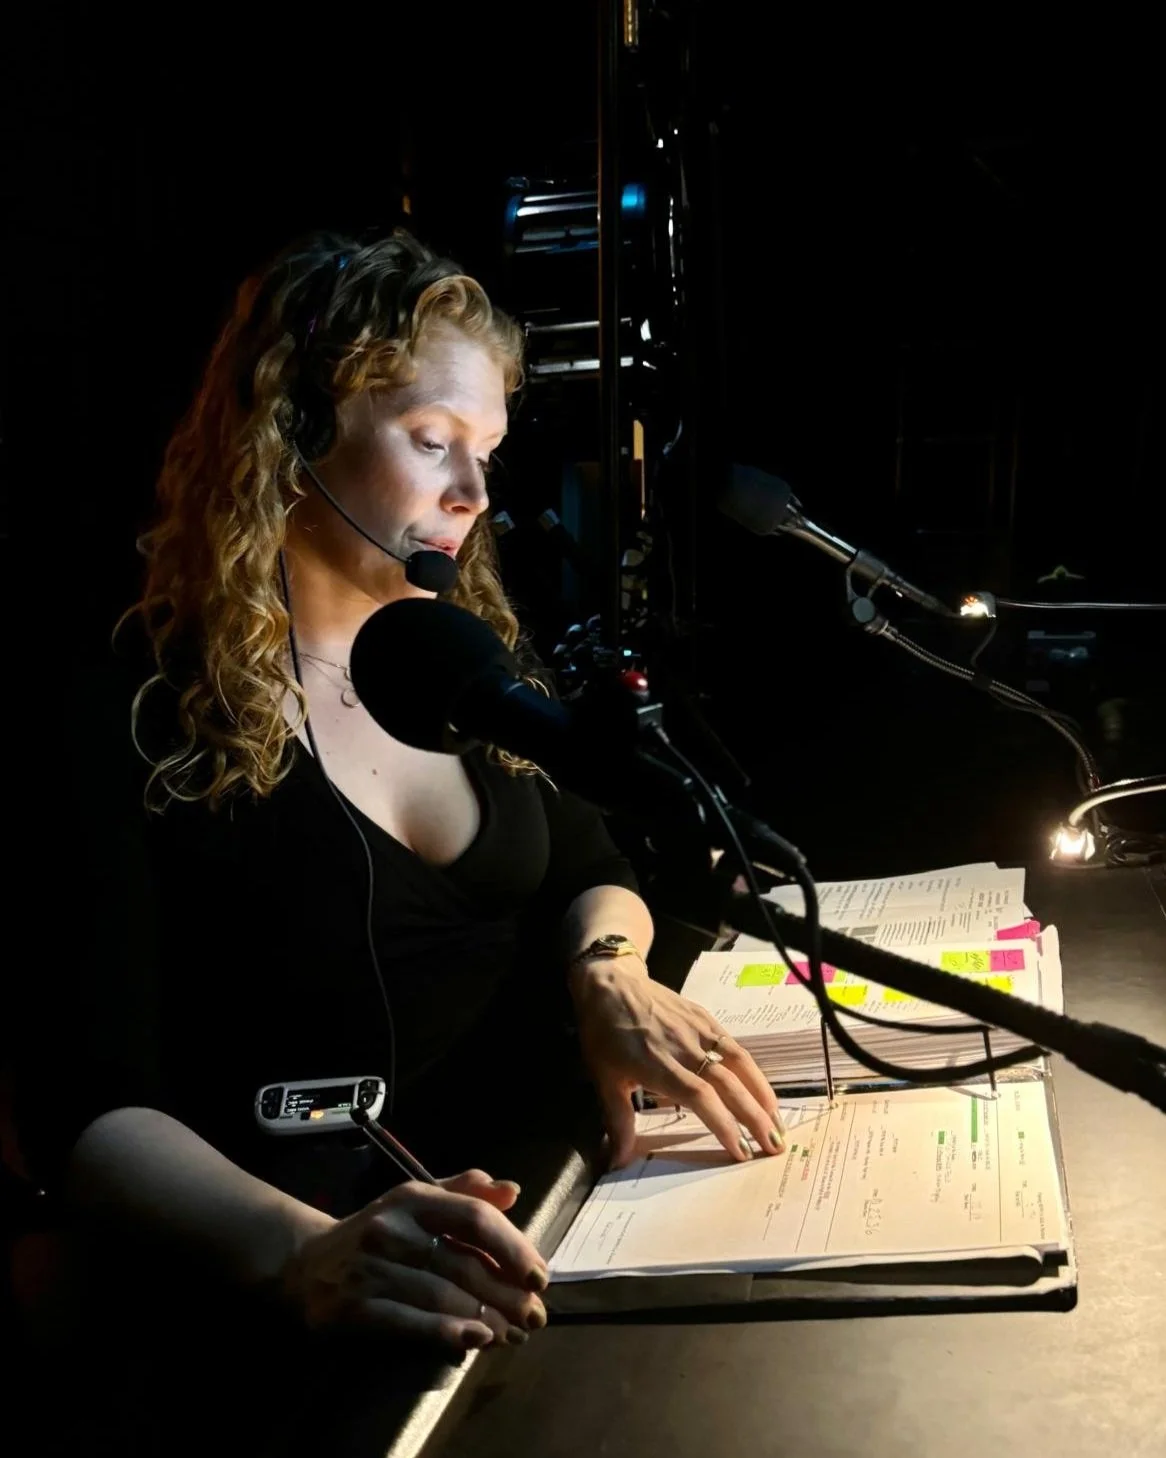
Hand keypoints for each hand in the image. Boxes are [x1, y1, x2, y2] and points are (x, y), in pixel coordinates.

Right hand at [279, 1169, 548, 1353]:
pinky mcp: (354, 1308)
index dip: (513, 1247)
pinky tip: (476, 1340)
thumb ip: (465, 1194)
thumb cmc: (377, 1230)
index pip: (474, 1219)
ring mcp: (371, 1269)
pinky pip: (410, 1322)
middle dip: (507, 1295)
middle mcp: (393, 1229)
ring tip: (515, 1333)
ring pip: (443, 1296)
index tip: (539, 1275)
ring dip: (487, 1319)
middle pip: (464, 1265)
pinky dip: (447, 1332)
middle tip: (536, 1316)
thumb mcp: (417, 1201)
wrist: (305, 1263)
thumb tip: (512, 1191)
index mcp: (413, 1199)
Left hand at [570, 959, 785, 1167]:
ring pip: (739, 1063)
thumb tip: (618, 1161)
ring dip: (762, 1094)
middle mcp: (683, 1048)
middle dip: (755, 1117)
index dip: (723, 1124)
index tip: (740, 1151)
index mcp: (658, 1066)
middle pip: (728, 1084)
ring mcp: (697, 1030)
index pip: (700, 1098)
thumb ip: (617, 1120)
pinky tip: (762, 1089)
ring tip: (778, 1122)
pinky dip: (753, 1070)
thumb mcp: (603, 1078)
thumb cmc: (604, 1033)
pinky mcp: (705, 1018)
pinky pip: (734, 1046)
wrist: (610, 984)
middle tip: (774, 1146)